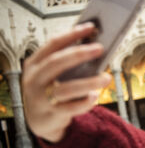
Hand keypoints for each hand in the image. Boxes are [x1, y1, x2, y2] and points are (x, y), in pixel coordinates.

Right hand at [22, 23, 111, 142]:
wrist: (38, 120)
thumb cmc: (50, 89)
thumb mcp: (51, 73)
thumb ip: (66, 61)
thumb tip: (93, 45)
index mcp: (34, 63)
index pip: (53, 44)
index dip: (72, 34)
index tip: (91, 27)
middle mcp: (35, 79)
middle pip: (57, 62)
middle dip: (80, 54)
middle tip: (100, 48)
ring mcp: (41, 98)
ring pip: (66, 89)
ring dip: (89, 82)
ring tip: (106, 78)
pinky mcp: (51, 114)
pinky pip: (71, 108)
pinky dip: (85, 102)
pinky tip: (95, 96)